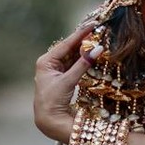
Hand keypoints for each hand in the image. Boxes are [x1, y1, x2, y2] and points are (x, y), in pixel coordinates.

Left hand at [34, 23, 95, 142]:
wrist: (49, 119)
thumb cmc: (53, 100)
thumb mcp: (68, 81)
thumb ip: (82, 65)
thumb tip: (98, 49)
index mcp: (46, 61)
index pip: (66, 44)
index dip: (80, 34)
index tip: (93, 25)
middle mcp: (50, 63)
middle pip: (69, 48)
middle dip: (83, 40)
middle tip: (98, 30)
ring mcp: (56, 70)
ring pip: (72, 56)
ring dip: (84, 49)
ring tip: (97, 39)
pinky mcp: (62, 77)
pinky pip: (74, 64)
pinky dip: (83, 59)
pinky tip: (91, 53)